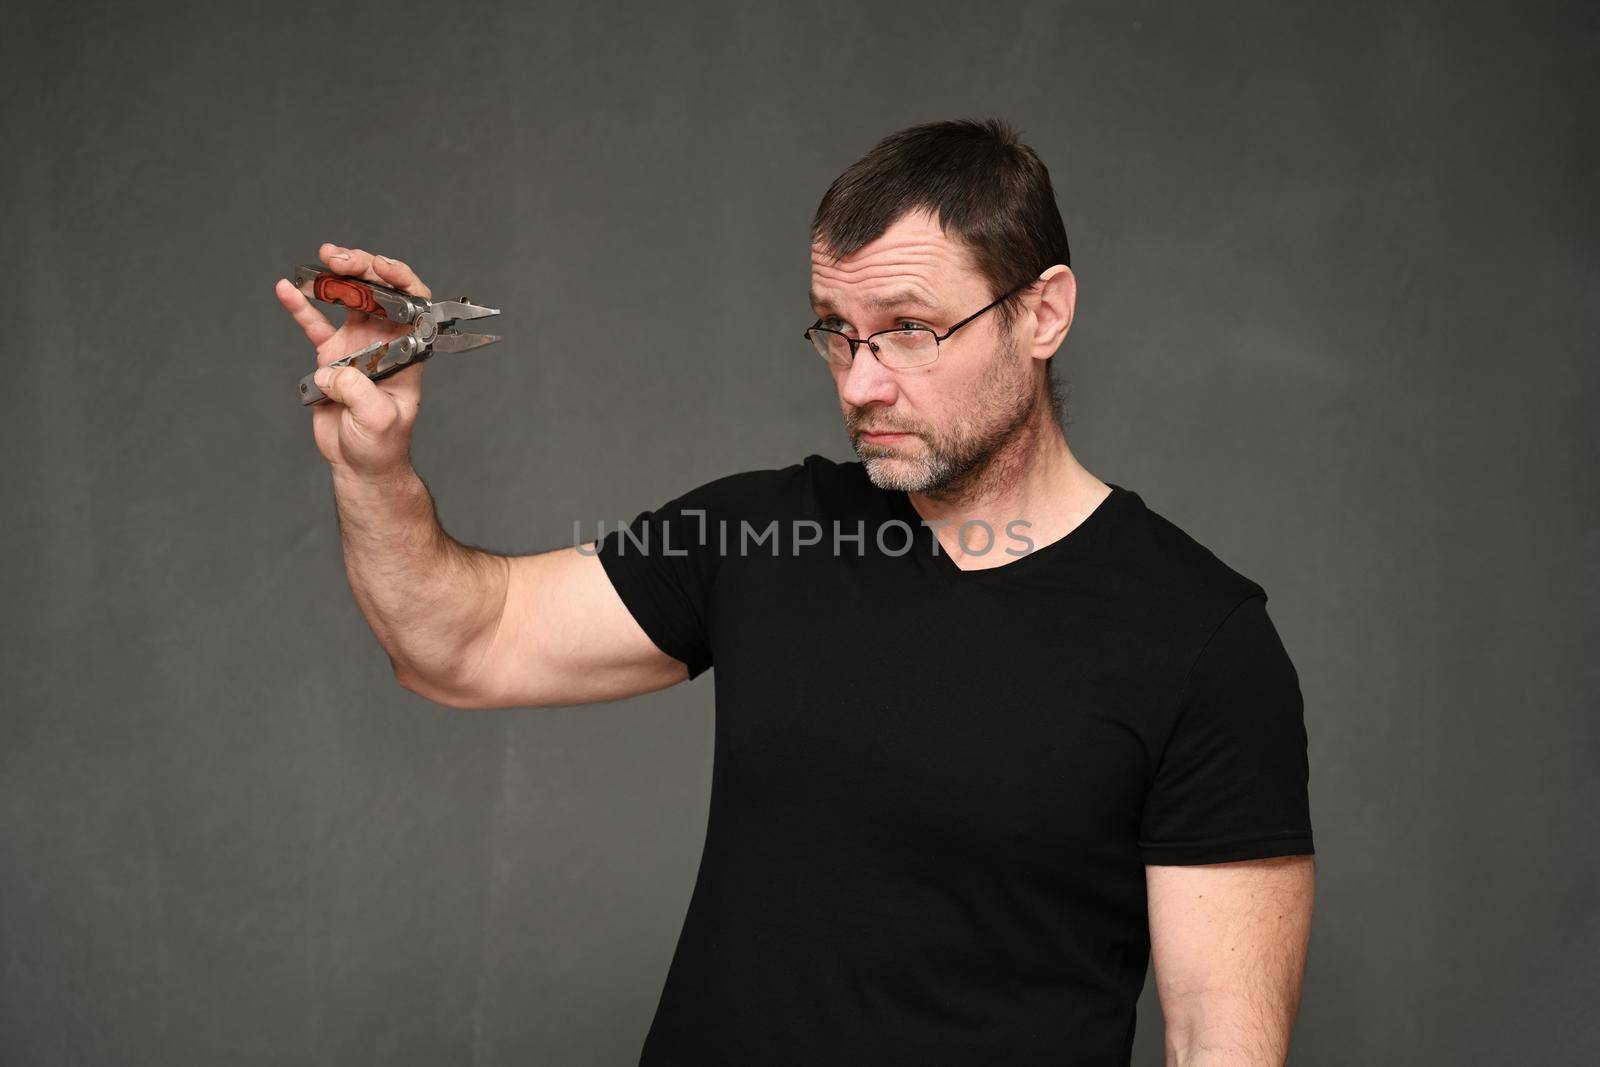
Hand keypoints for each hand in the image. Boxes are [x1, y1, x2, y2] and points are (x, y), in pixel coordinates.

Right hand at [275, 244, 432, 479]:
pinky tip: (286, 287)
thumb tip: (331, 371)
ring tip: (323, 258)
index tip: (383, 267)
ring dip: (336, 276)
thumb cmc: (381, 445)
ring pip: (350, 299)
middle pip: (379, 293)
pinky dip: (300, 305)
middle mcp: (384, 342)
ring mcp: (357, 345)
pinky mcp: (331, 356)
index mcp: (407, 351)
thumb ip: (358, 391)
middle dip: (364, 268)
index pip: (414, 306)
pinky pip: (314, 324)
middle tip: (341, 258)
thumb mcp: (378, 420)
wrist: (359, 463)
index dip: (402, 281)